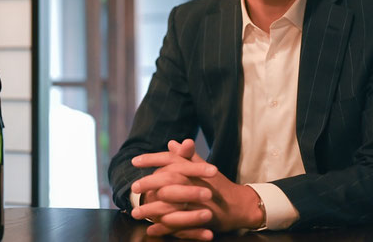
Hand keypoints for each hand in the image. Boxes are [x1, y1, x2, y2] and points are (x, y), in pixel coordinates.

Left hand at [131, 139, 263, 238]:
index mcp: (194, 169)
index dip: (152, 158)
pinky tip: (151, 229)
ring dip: (151, 209)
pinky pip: (178, 225)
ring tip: (136, 213)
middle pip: (168, 180)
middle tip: (133, 188)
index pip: (171, 159)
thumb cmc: (219, 185)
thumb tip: (172, 143)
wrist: (239, 205)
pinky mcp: (200, 219)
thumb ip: (187, 157)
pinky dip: (163, 228)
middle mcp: (195, 183)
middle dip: (148, 183)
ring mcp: (198, 202)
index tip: (135, 161)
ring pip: (170, 204)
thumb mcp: (204, 168)